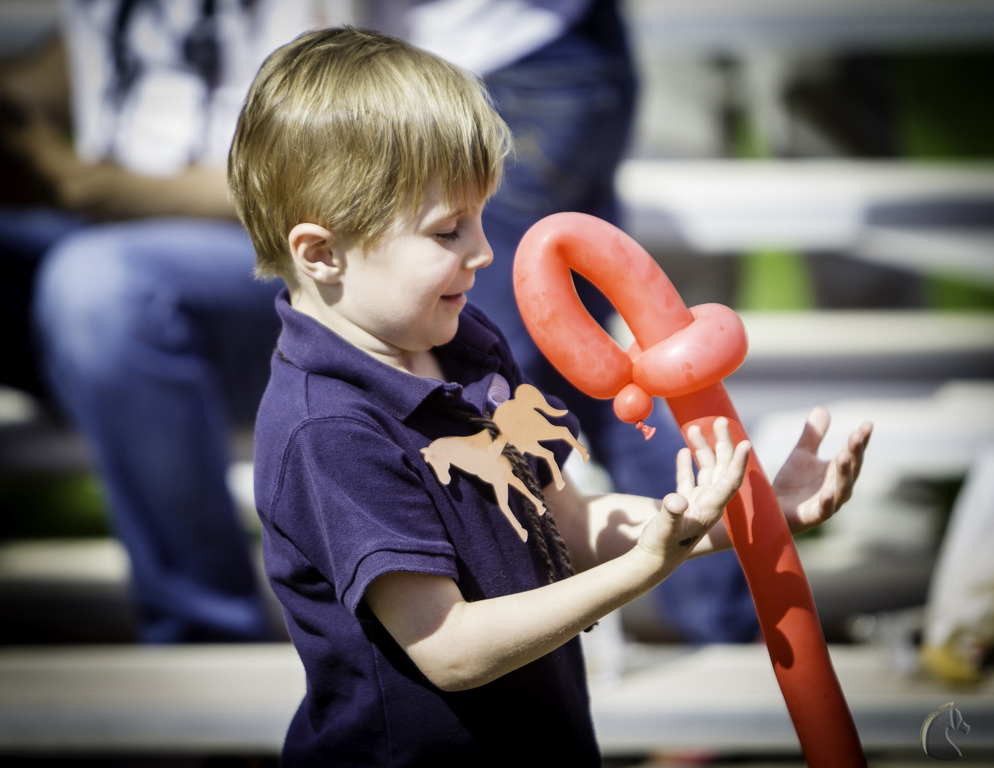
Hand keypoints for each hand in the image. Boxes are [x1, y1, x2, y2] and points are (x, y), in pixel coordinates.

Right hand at [637, 417, 750, 565]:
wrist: (653, 562)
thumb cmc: (660, 547)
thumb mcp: (664, 529)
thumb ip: (671, 513)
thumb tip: (677, 500)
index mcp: (711, 509)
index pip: (731, 482)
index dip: (739, 463)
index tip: (746, 443)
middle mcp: (709, 504)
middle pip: (722, 470)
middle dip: (724, 445)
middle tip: (722, 420)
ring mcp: (698, 504)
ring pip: (706, 471)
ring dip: (702, 449)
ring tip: (694, 427)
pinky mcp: (685, 506)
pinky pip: (689, 480)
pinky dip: (687, 465)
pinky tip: (682, 451)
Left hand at [772, 406, 872, 533]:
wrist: (772, 508)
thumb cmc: (792, 483)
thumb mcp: (802, 454)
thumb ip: (813, 436)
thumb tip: (822, 409)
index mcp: (836, 471)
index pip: (853, 453)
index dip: (861, 440)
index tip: (867, 424)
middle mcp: (838, 486)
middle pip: (851, 468)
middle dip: (855, 452)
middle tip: (857, 435)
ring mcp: (828, 502)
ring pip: (842, 488)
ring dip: (844, 473)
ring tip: (843, 456)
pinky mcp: (814, 516)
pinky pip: (824, 510)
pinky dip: (828, 502)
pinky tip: (829, 493)